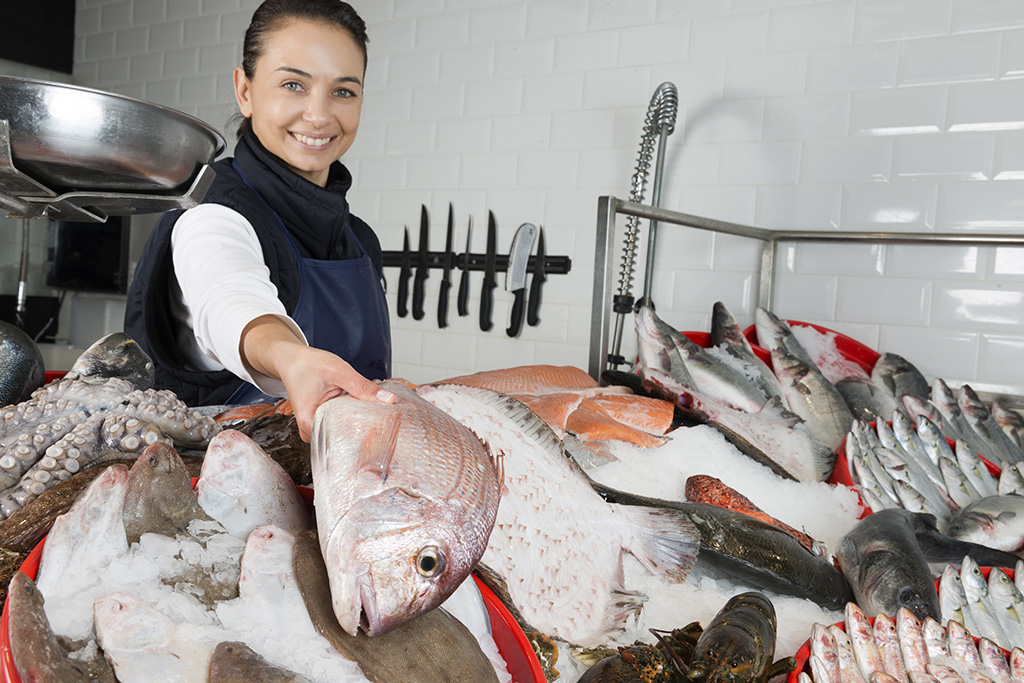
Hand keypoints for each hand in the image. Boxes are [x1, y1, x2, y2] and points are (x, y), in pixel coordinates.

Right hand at [240, 315, 393, 441]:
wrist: (292, 359)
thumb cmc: (308, 364)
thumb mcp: (338, 371)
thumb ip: (363, 386)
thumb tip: (388, 400)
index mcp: (309, 423)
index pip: (343, 437)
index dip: (366, 430)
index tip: (385, 425)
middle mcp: (310, 431)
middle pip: (344, 436)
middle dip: (364, 423)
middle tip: (383, 413)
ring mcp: (315, 427)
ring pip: (343, 429)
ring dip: (357, 418)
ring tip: (369, 406)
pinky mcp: (320, 422)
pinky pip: (340, 423)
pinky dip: (350, 414)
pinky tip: (358, 404)